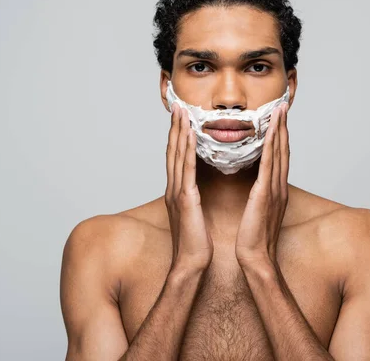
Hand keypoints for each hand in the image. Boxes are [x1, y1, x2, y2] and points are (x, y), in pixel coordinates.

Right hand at [165, 103, 213, 273]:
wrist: (191, 264)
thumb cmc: (196, 243)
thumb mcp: (194, 215)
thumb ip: (193, 198)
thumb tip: (196, 188)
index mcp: (178, 191)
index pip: (177, 157)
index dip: (177, 136)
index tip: (181, 118)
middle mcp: (174, 188)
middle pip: (173, 151)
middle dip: (175, 128)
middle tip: (178, 106)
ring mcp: (177, 192)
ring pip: (177, 155)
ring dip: (179, 132)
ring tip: (182, 112)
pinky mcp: (185, 199)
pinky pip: (186, 169)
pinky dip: (187, 150)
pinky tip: (189, 135)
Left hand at [235, 103, 289, 266]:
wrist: (256, 259)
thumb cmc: (254, 238)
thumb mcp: (258, 212)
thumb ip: (259, 195)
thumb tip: (256, 184)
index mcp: (275, 190)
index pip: (279, 157)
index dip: (280, 136)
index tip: (278, 118)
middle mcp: (278, 187)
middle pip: (283, 150)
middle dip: (283, 127)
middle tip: (283, 105)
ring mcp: (274, 190)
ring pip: (279, 154)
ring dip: (280, 130)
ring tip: (279, 111)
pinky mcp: (265, 195)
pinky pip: (269, 165)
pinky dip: (272, 147)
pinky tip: (271, 133)